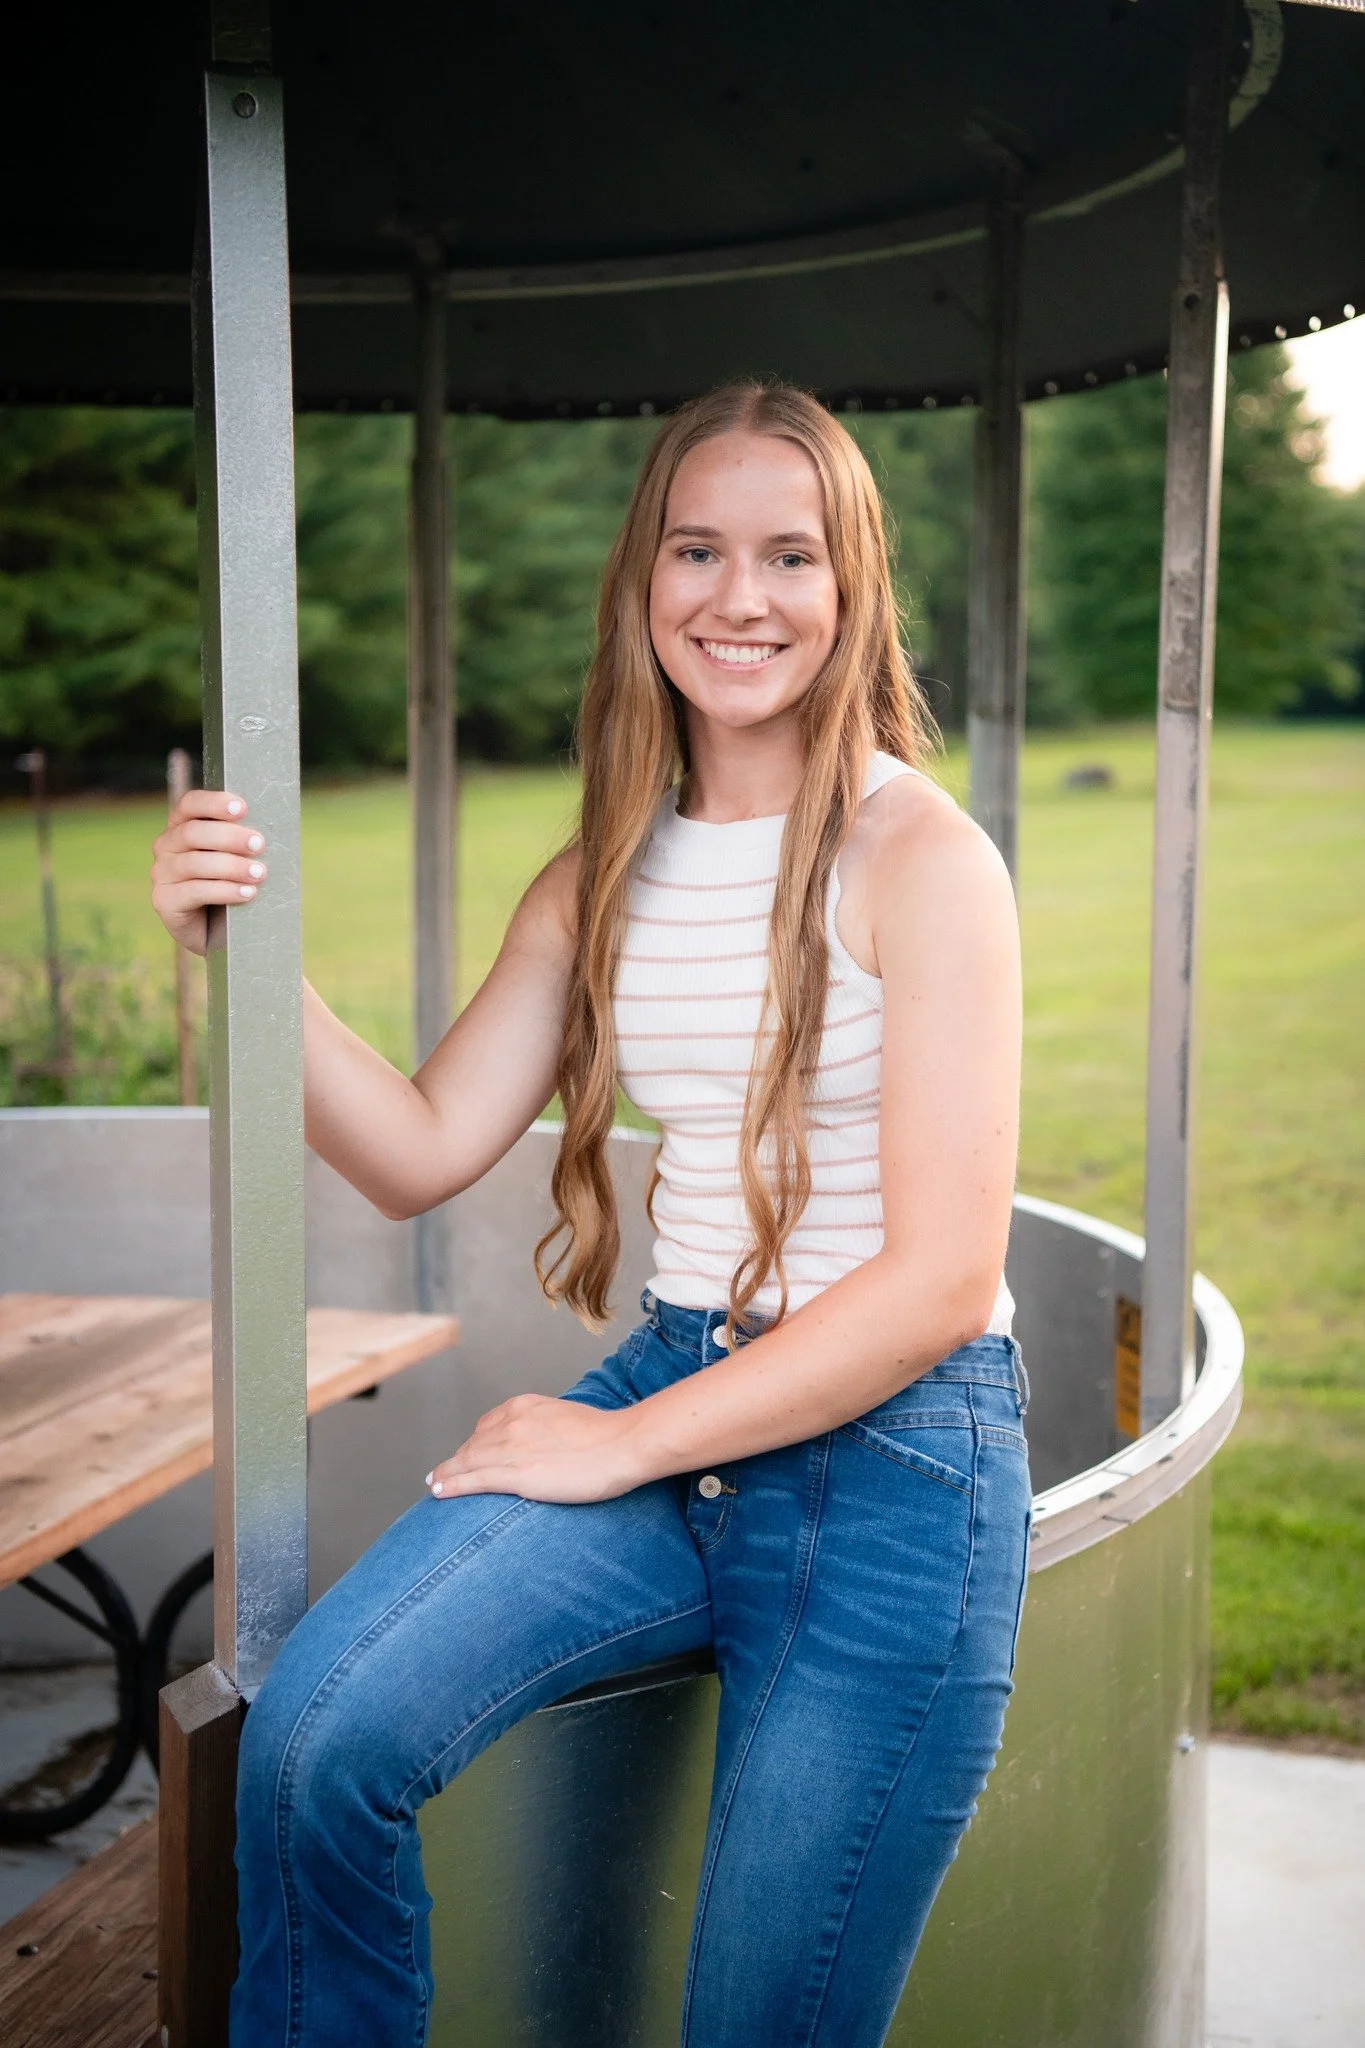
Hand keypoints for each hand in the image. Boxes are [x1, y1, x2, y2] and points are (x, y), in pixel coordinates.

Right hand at [151, 789, 266, 955]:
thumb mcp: (238, 857)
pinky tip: (247, 894)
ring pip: (195, 863)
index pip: (190, 804)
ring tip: (259, 874)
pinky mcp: (164, 901)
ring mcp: (161, 874)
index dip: (214, 803)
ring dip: (231, 867)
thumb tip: (271, 825)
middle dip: (230, 837)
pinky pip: (194, 891)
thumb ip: (244, 840)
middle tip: (259, 845)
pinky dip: (224, 891)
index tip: (242, 808)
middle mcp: (166, 847)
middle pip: (193, 833)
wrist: (223, 934)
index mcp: (182, 826)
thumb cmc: (234, 886)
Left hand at [426, 1394, 647, 1504]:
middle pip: (474, 1444)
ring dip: (446, 1474)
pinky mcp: (516, 1474)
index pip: (488, 1425)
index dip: (474, 1443)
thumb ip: (547, 1426)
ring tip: (434, 1484)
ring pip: (467, 1461)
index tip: (466, 1454)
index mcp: (525, 1406)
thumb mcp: (568, 1418)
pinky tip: (438, 1491)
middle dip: (457, 1460)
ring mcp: (512, 1447)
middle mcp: (512, 1422)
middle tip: (442, 1474)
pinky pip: (473, 1479)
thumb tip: (544, 1441)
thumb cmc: (607, 1435)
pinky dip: (451, 1485)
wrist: (623, 1443)